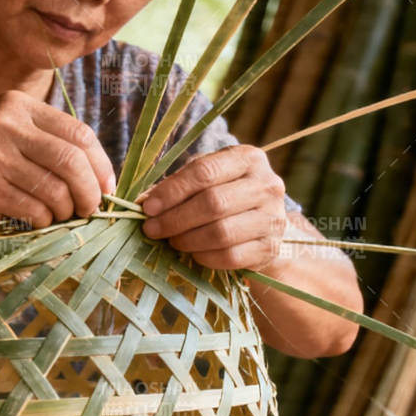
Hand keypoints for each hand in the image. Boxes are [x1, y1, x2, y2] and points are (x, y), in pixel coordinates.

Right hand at [0, 90, 115, 227]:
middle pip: (72, 161)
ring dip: (66, 210)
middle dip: (90, 192)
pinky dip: (43, 219)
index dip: (101, 164)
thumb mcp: (4, 126)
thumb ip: (44, 140)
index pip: (79, 134)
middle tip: (91, 209)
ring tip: (61, 215)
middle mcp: (8, 125)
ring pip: (55, 189)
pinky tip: (37, 219)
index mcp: (20, 106)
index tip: (105, 187)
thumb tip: (98, 175)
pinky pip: (32, 208)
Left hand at [138, 145, 287, 270]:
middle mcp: (267, 185)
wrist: (266, 226)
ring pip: (221, 232)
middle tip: (152, 229)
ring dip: (187, 240)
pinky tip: (194, 253)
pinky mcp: (270, 248)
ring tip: (172, 241)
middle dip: (175, 219)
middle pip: (213, 203)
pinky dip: (205, 257)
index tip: (148, 207)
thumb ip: (177, 186)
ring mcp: (273, 218)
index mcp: (249, 158)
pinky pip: (230, 256)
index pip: (205, 172)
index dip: (172, 191)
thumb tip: (142, 202)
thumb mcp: (207, 180)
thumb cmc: (228, 195)